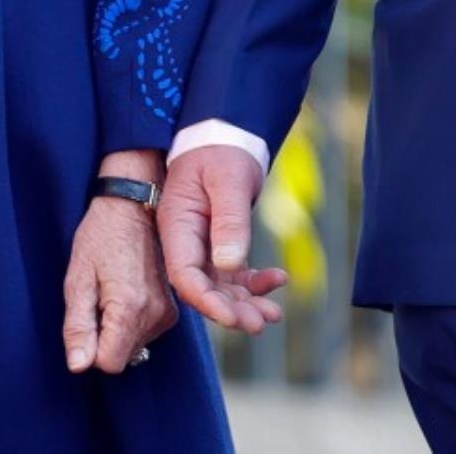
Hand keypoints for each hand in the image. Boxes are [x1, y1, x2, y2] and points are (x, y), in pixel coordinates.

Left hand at [62, 155, 179, 375]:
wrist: (134, 205)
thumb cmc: (101, 236)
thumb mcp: (78, 279)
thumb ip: (78, 327)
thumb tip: (79, 366)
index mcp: (130, 309)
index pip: (108, 364)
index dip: (91, 348)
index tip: (88, 317)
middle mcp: (156, 314)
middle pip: (123, 356)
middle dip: (106, 337)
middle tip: (100, 298)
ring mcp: (168, 310)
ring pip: (134, 346)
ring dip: (119, 328)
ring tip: (114, 289)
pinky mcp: (173, 307)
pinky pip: (146, 332)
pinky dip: (133, 320)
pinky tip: (128, 290)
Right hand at [158, 145, 287, 332]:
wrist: (225, 133)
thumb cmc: (221, 151)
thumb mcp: (228, 180)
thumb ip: (229, 221)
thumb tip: (230, 265)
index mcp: (177, 226)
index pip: (185, 276)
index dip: (207, 301)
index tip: (234, 317)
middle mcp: (185, 241)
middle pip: (202, 288)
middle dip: (230, 310)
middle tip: (260, 323)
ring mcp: (202, 244)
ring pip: (220, 285)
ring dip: (245, 302)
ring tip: (273, 314)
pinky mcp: (219, 242)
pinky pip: (235, 272)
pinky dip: (255, 281)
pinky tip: (278, 279)